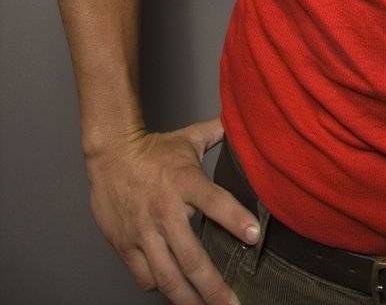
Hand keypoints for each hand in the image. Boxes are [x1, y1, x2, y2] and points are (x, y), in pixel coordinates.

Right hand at [84, 114, 258, 303]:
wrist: (109, 153)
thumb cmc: (154, 149)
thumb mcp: (190, 138)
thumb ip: (218, 133)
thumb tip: (241, 120)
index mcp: (185, 181)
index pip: (215, 201)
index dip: (236, 219)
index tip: (255, 236)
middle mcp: (165, 210)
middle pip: (192, 256)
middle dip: (213, 285)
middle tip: (232, 303)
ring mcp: (144, 231)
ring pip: (168, 276)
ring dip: (189, 298)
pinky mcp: (126, 245)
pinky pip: (145, 276)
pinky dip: (160, 287)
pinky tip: (173, 290)